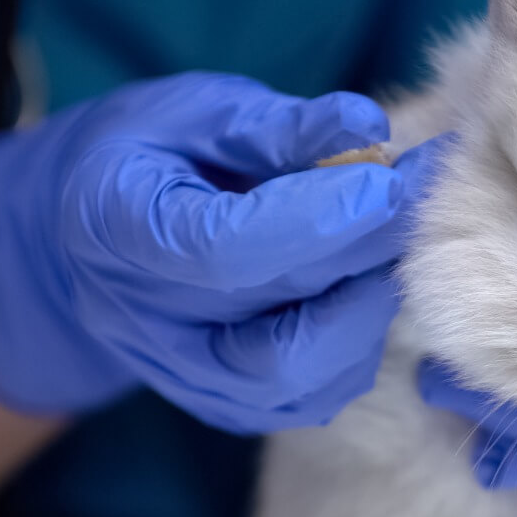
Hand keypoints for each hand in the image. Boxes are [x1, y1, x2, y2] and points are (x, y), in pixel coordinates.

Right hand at [0, 72, 438, 432]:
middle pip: (273, 326)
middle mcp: (144, 324)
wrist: (94, 234)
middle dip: (365, 259)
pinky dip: (355, 346)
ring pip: (298, 380)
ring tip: (390, 241)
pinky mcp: (226, 403)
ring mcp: (184, 376)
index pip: (225, 251)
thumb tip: (371, 128)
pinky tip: (367, 285)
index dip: (317, 222)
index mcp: (118, 231)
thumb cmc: (153, 155)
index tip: (390, 181)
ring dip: (366, 311)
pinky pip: (309, 398)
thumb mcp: (199, 112)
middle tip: (422, 197)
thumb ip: (279, 127)